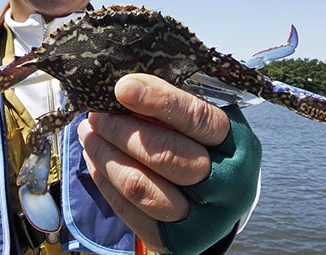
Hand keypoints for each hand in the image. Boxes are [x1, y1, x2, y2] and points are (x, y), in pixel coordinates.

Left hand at [77, 73, 230, 252]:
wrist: (221, 201)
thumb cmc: (207, 148)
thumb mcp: (205, 122)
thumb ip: (175, 106)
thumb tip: (126, 85)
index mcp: (236, 144)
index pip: (197, 118)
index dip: (158, 100)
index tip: (122, 87)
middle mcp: (225, 183)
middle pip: (165, 155)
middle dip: (121, 131)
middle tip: (96, 115)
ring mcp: (201, 217)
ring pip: (141, 186)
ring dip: (105, 156)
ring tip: (89, 134)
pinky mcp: (175, 239)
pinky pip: (129, 210)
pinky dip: (105, 181)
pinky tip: (95, 160)